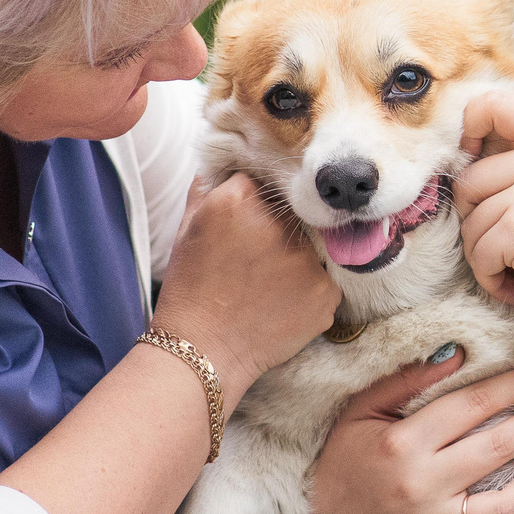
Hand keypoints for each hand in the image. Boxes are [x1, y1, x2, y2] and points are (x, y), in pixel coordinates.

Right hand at [151, 175, 336, 399]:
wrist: (203, 352)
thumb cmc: (190, 290)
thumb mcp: (187, 228)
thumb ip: (208, 188)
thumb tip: (225, 162)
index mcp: (237, 200)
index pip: (260, 182)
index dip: (254, 204)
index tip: (246, 226)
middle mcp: (276, 224)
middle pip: (292, 212)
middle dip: (279, 230)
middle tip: (258, 261)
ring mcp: (305, 259)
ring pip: (312, 246)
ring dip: (296, 260)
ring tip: (267, 286)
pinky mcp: (325, 292)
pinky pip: (325, 280)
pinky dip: (308, 290)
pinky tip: (281, 304)